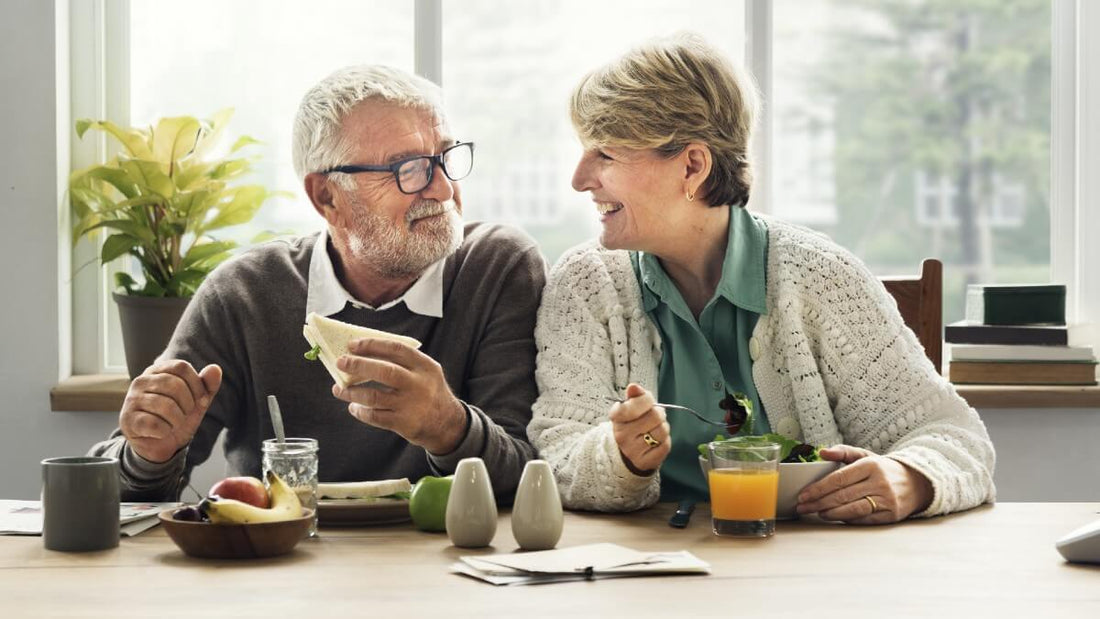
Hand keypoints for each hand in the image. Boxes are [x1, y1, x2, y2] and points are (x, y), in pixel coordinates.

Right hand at [119, 360, 221, 462]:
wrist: (160, 444)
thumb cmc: (178, 417)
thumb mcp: (197, 401)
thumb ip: (207, 385)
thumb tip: (215, 368)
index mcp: (158, 370)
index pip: (182, 367)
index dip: (197, 385)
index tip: (200, 400)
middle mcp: (141, 381)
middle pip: (175, 385)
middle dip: (188, 404)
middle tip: (185, 415)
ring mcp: (131, 399)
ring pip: (165, 405)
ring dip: (178, 420)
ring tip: (173, 424)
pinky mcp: (127, 419)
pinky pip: (154, 424)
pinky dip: (165, 431)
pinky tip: (161, 432)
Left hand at [332, 337, 465, 454]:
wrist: (448, 425)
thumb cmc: (429, 393)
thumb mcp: (426, 373)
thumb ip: (404, 363)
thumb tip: (365, 354)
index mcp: (425, 366)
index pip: (396, 349)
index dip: (372, 345)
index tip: (353, 345)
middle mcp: (419, 384)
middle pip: (384, 371)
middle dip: (359, 365)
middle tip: (341, 362)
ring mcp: (411, 405)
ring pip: (374, 396)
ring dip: (352, 392)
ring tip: (339, 389)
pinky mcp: (404, 423)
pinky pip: (375, 416)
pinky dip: (360, 411)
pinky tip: (354, 407)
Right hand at [610, 383, 670, 475]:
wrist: (628, 451)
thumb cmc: (633, 424)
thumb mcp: (630, 407)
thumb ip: (635, 396)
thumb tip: (634, 387)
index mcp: (616, 417)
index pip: (637, 402)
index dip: (647, 400)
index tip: (646, 401)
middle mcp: (621, 435)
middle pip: (655, 416)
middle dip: (659, 414)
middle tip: (653, 417)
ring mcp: (632, 450)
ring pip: (662, 431)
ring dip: (663, 428)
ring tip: (654, 429)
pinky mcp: (644, 462)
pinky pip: (665, 446)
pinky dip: (664, 441)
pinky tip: (655, 442)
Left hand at [795, 445, 933, 523]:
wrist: (917, 482)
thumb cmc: (883, 469)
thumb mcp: (865, 455)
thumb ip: (843, 451)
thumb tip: (821, 452)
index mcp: (870, 465)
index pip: (839, 478)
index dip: (819, 488)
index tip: (803, 495)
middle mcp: (879, 482)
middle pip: (843, 495)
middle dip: (819, 502)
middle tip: (802, 507)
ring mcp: (887, 499)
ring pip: (853, 509)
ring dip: (831, 513)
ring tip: (817, 513)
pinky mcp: (891, 515)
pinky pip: (865, 519)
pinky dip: (848, 519)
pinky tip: (835, 517)